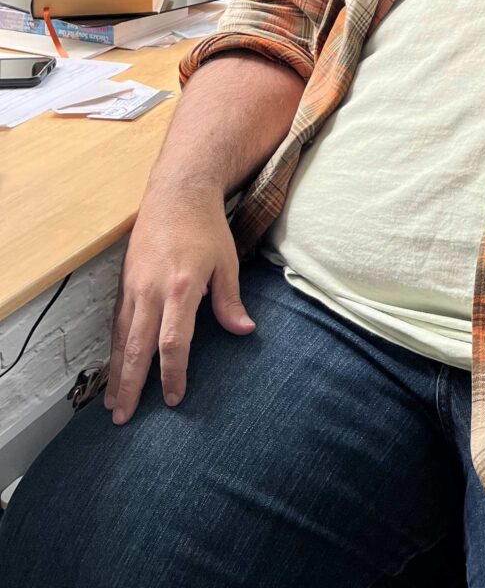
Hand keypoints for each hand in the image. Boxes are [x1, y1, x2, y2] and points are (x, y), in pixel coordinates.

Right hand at [104, 186, 254, 424]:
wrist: (176, 193)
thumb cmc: (206, 227)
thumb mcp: (226, 261)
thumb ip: (230, 301)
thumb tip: (245, 332)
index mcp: (181, 288)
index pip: (174, 342)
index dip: (173, 374)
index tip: (174, 399)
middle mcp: (152, 290)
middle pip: (137, 347)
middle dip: (130, 386)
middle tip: (123, 419)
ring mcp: (133, 286)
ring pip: (121, 338)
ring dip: (115, 373)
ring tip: (112, 404)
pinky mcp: (124, 282)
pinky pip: (117, 322)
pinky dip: (113, 349)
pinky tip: (112, 369)